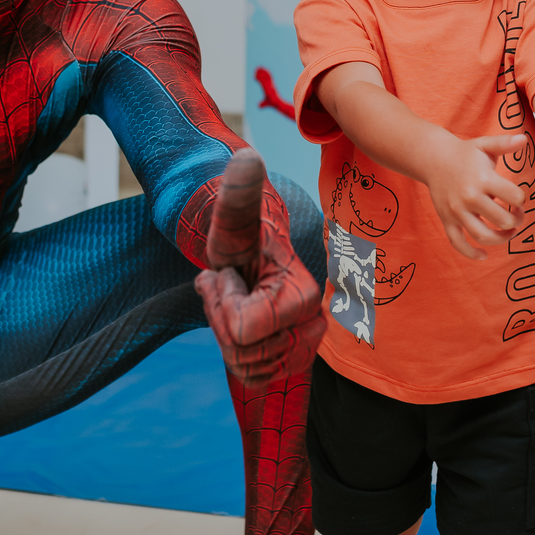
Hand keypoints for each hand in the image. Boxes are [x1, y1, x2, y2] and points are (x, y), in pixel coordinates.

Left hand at [194, 148, 325, 386]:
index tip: (234, 274)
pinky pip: (251, 378)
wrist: (251, 257)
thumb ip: (239, 194)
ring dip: (227, 334)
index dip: (224, 302)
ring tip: (239, 301)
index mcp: (303, 296)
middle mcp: (313, 327)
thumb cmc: (240, 236)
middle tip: (233, 286)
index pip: (240, 330)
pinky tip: (242, 325)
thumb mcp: (232, 219)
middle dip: (222, 318)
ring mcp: (306, 350)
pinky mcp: (294, 364)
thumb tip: (247, 156)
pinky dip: (237, 354)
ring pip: (245, 368)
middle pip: (241, 354)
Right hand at [424, 131, 527, 260]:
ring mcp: (457, 211)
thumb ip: (505, 143)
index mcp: (483, 179)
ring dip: (502, 239)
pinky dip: (471, 253)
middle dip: (516, 220)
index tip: (520, 199)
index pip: (514, 197)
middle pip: (503, 220)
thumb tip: (524, 139)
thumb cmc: (465, 153)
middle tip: (517, 215)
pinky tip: (484, 255)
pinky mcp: (447, 220)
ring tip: (509, 233)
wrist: (433, 158)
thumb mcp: (485, 145)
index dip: (522, 200)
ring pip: (484, 235)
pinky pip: (458, 243)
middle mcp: (470, 197)